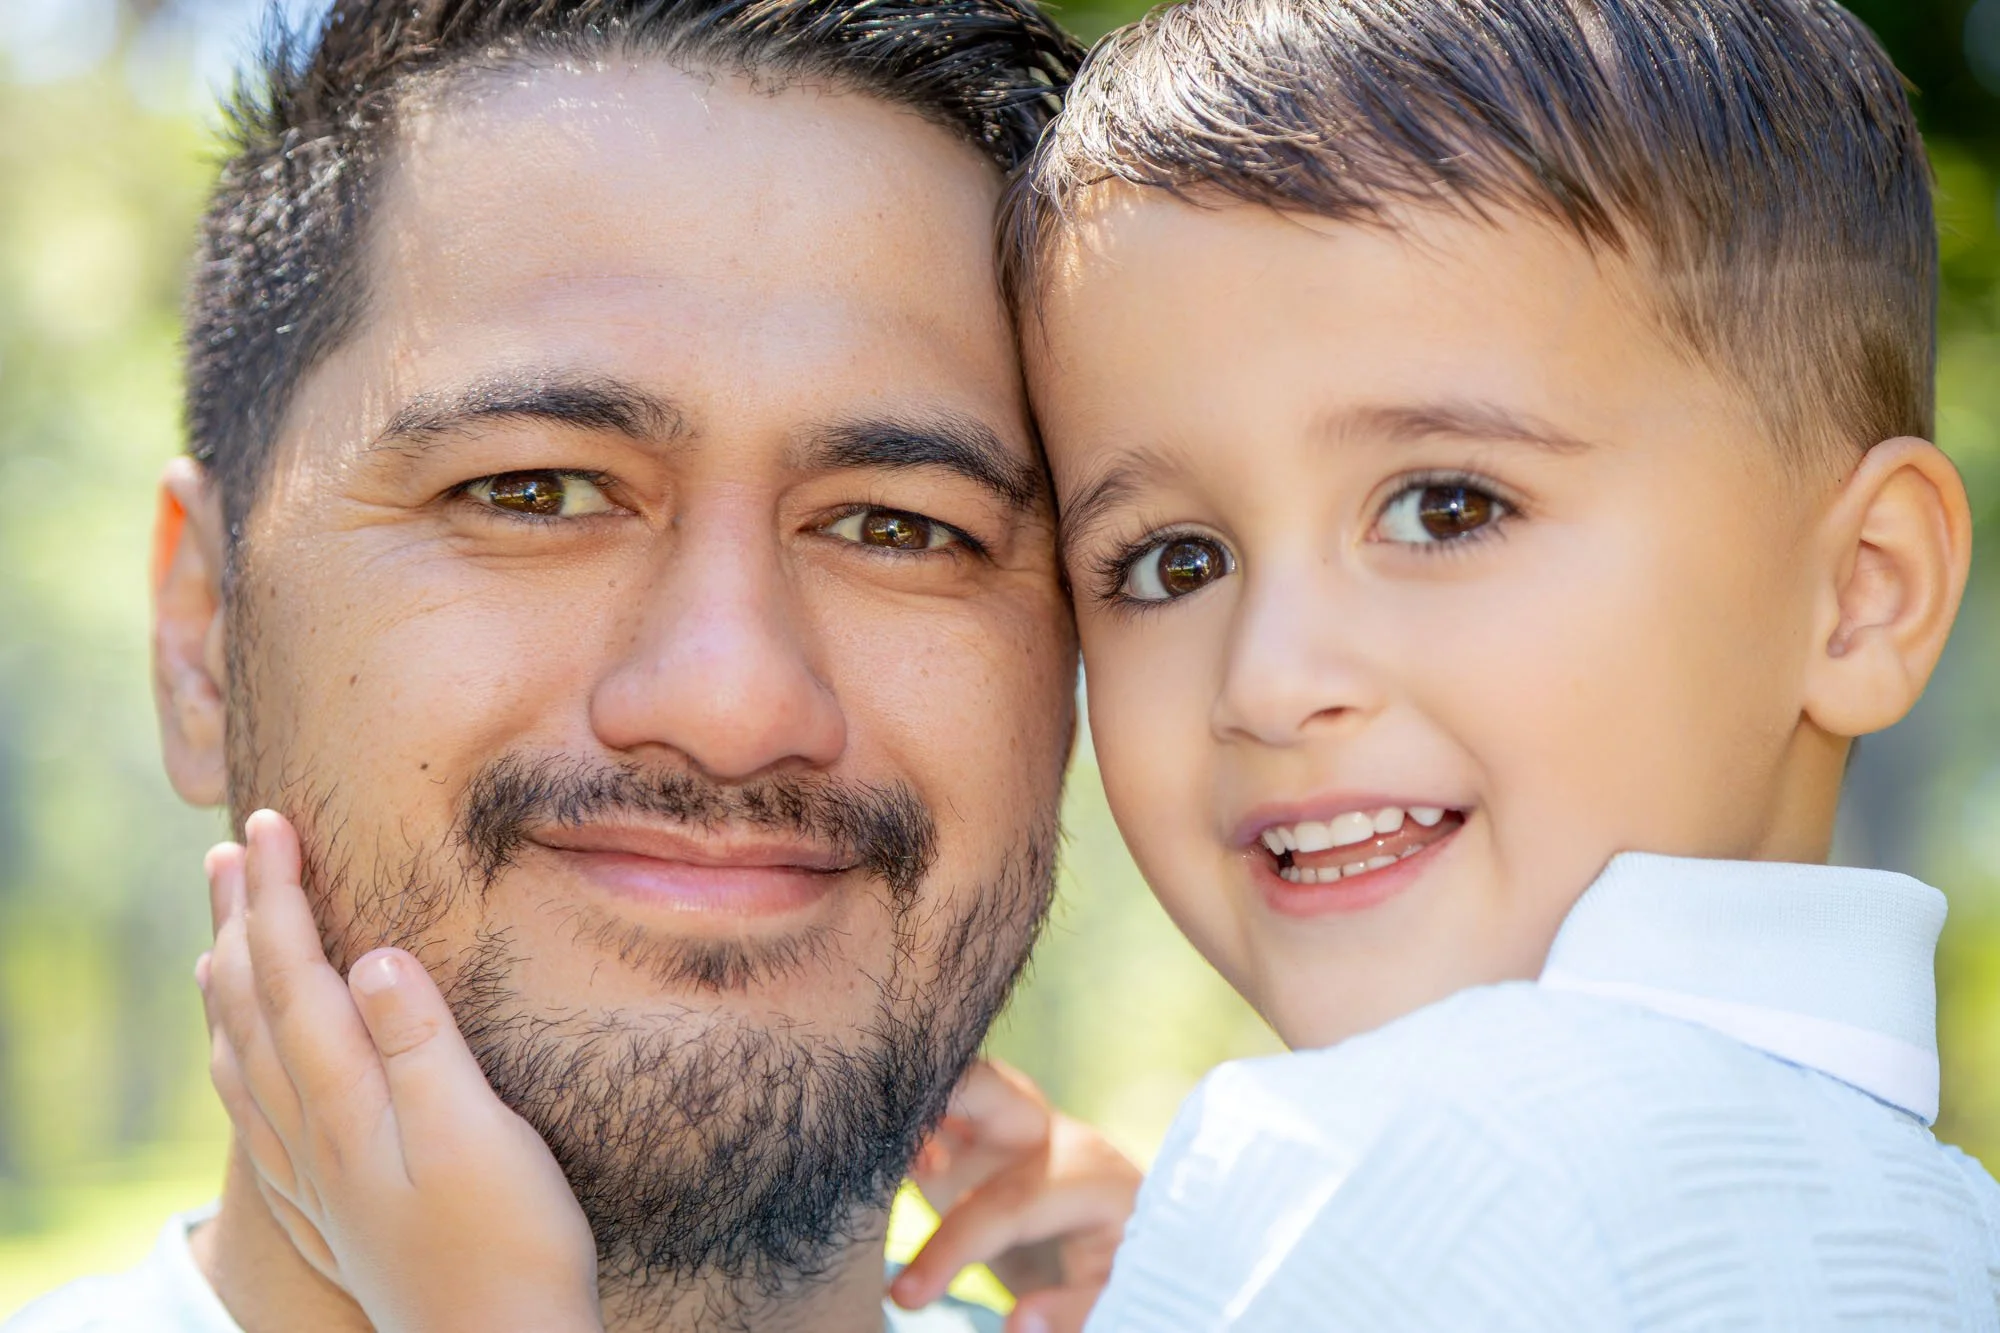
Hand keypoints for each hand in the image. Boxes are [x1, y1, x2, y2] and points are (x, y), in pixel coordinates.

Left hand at [198, 809, 602, 1332]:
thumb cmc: (508, 1248)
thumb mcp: (480, 1137)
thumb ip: (422, 1045)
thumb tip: (375, 957)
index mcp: (348, 1105)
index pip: (297, 976)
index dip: (278, 897)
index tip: (268, 823)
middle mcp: (314, 1135)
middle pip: (256, 1009)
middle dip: (241, 922)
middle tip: (230, 851)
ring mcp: (315, 1176)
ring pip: (244, 1061)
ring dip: (228, 985)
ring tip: (217, 934)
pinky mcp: (330, 1208)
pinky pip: (255, 1117)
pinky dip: (236, 1064)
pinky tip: (240, 1061)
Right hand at [891, 1059, 1140, 1332]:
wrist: (1131, 1241)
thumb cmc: (1120, 1270)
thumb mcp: (1114, 1297)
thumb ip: (1072, 1312)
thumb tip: (1016, 1323)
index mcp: (1090, 1174)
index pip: (1009, 1202)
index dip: (951, 1248)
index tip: (905, 1297)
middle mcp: (1049, 1133)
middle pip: (988, 1089)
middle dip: (933, 1101)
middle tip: (873, 1146)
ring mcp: (1009, 1125)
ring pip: (956, 1085)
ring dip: (907, 1104)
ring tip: (859, 1152)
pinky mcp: (977, 1135)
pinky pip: (934, 1109)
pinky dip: (898, 1120)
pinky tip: (865, 1153)